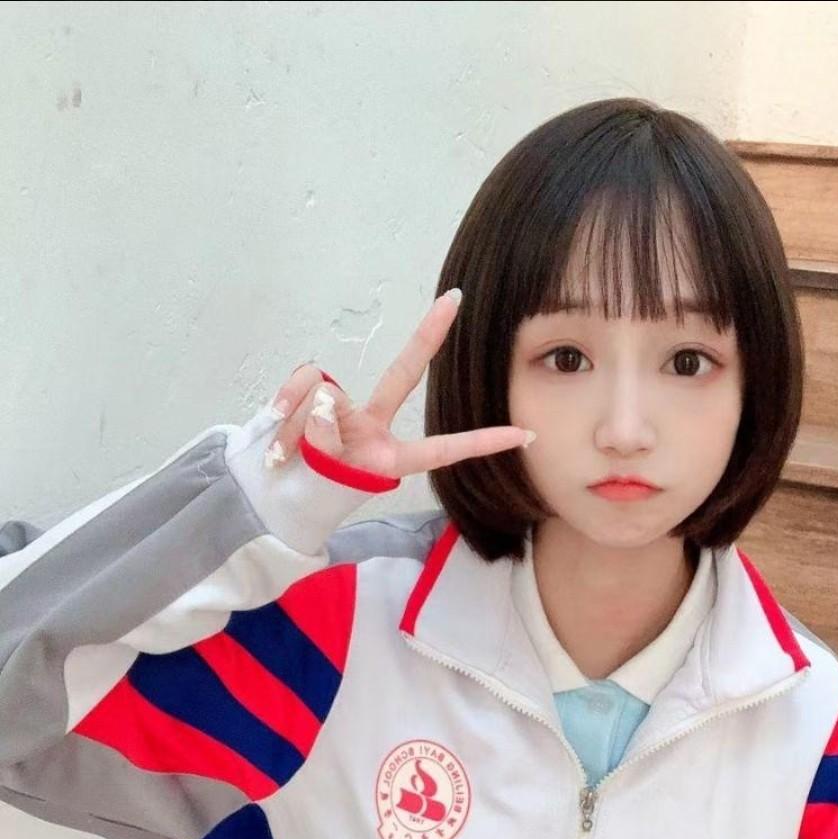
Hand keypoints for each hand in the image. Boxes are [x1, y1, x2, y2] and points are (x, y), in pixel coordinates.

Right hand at [262, 290, 533, 479]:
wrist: (267, 493)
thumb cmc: (305, 491)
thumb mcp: (324, 476)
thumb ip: (326, 436)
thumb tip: (323, 397)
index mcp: (389, 457)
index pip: (443, 448)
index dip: (481, 442)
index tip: (523, 434)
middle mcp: (373, 425)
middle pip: (403, 372)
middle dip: (427, 336)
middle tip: (455, 299)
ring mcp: (342, 405)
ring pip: (324, 393)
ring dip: (297, 424)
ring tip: (287, 454)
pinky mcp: (311, 391)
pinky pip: (302, 381)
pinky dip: (283, 403)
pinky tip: (275, 425)